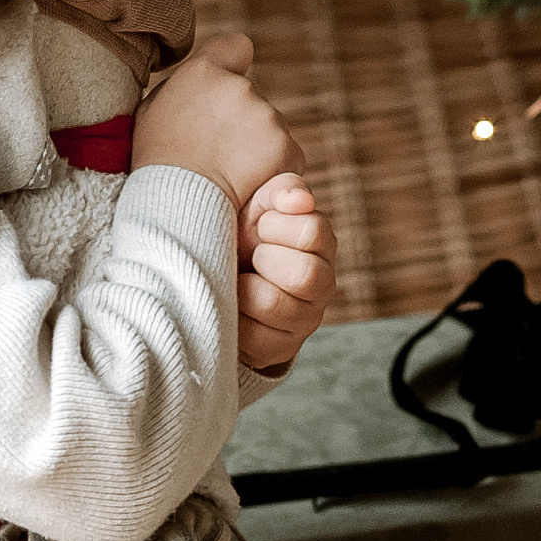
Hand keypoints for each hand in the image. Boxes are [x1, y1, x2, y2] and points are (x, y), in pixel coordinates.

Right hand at [132, 30, 302, 209]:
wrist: (176, 206)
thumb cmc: (156, 162)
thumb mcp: (153, 110)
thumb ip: (183, 88)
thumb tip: (201, 83)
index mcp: (204, 71)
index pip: (236, 46)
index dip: (235, 66)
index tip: (227, 86)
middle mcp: (241, 87)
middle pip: (253, 99)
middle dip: (242, 121)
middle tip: (217, 152)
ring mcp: (267, 117)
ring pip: (270, 129)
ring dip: (258, 148)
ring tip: (228, 174)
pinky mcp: (287, 148)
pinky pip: (288, 157)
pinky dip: (274, 170)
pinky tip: (248, 186)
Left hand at [236, 170, 336, 375]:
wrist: (217, 269)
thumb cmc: (242, 229)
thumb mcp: (259, 201)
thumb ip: (282, 190)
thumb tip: (299, 200)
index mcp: (322, 244)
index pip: (313, 232)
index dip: (276, 225)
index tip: (261, 224)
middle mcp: (323, 284)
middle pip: (306, 274)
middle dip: (265, 258)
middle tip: (252, 254)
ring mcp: (304, 320)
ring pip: (274, 305)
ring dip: (245, 288)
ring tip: (239, 279)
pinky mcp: (279, 349)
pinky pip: (255, 339)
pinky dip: (234, 319)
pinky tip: (233, 306)